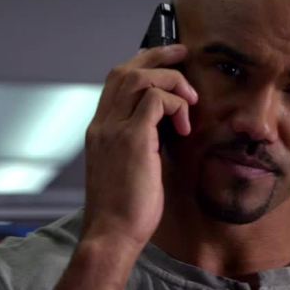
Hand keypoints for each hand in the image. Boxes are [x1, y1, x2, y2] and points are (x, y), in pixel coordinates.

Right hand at [82, 44, 195, 248]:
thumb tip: (166, 131)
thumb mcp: (129, 170)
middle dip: (157, 56)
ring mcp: (113, 129)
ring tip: (190, 100)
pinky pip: (157, 100)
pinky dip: (176, 105)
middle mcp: (102, 124)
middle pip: (125, 70)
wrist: (111, 235)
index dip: (141, 65)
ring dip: (172, 81)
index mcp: (99, 131)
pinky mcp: (132, 139)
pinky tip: (185, 127)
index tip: (165, 62)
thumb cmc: (124, 211)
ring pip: (141, 78)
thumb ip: (141, 145)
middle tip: (183, 53)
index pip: (114, 82)